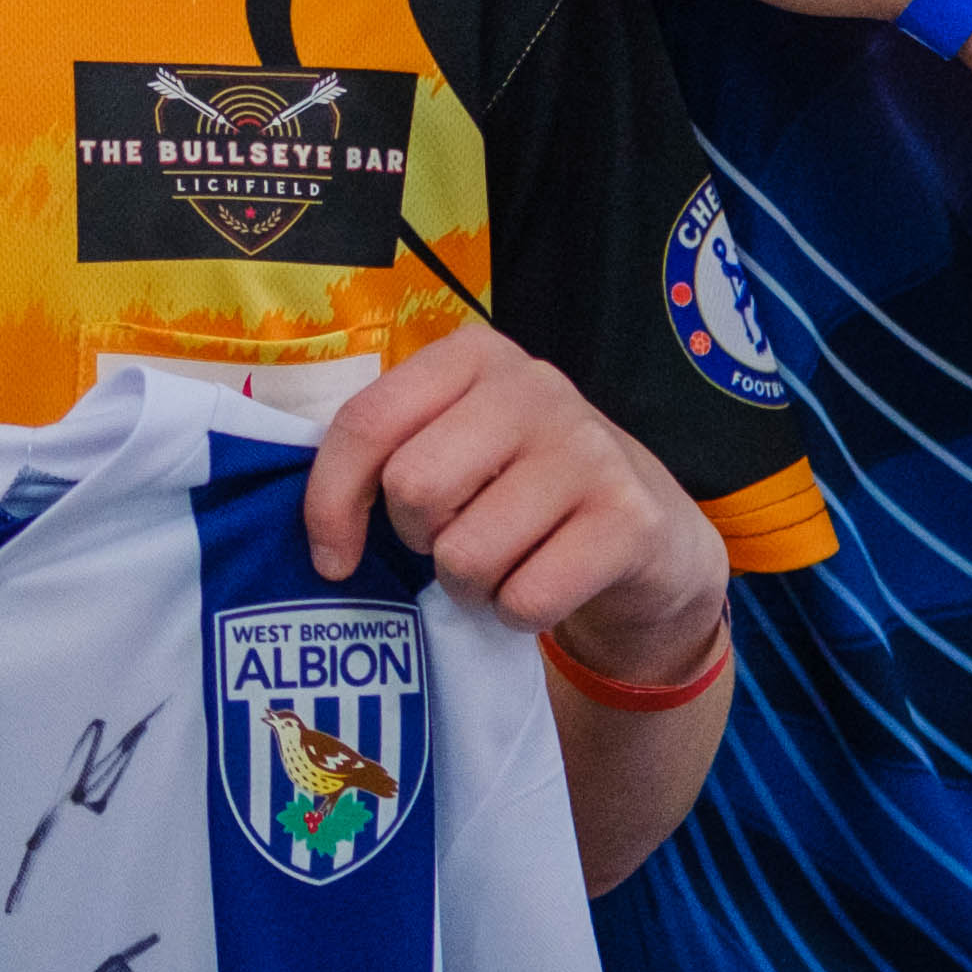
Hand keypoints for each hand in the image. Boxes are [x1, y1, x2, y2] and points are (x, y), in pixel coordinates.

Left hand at [299, 324, 728, 689]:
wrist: (648, 533)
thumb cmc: (521, 488)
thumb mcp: (457, 443)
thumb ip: (389, 452)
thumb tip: (322, 537)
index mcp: (473, 356)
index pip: (367, 422)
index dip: (331, 502)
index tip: (332, 557)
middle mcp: (534, 386)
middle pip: (412, 489)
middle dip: (419, 539)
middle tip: (453, 540)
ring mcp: (588, 449)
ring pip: (465, 554)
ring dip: (470, 586)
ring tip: (504, 563)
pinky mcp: (628, 518)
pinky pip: (524, 599)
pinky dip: (517, 615)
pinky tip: (544, 585)